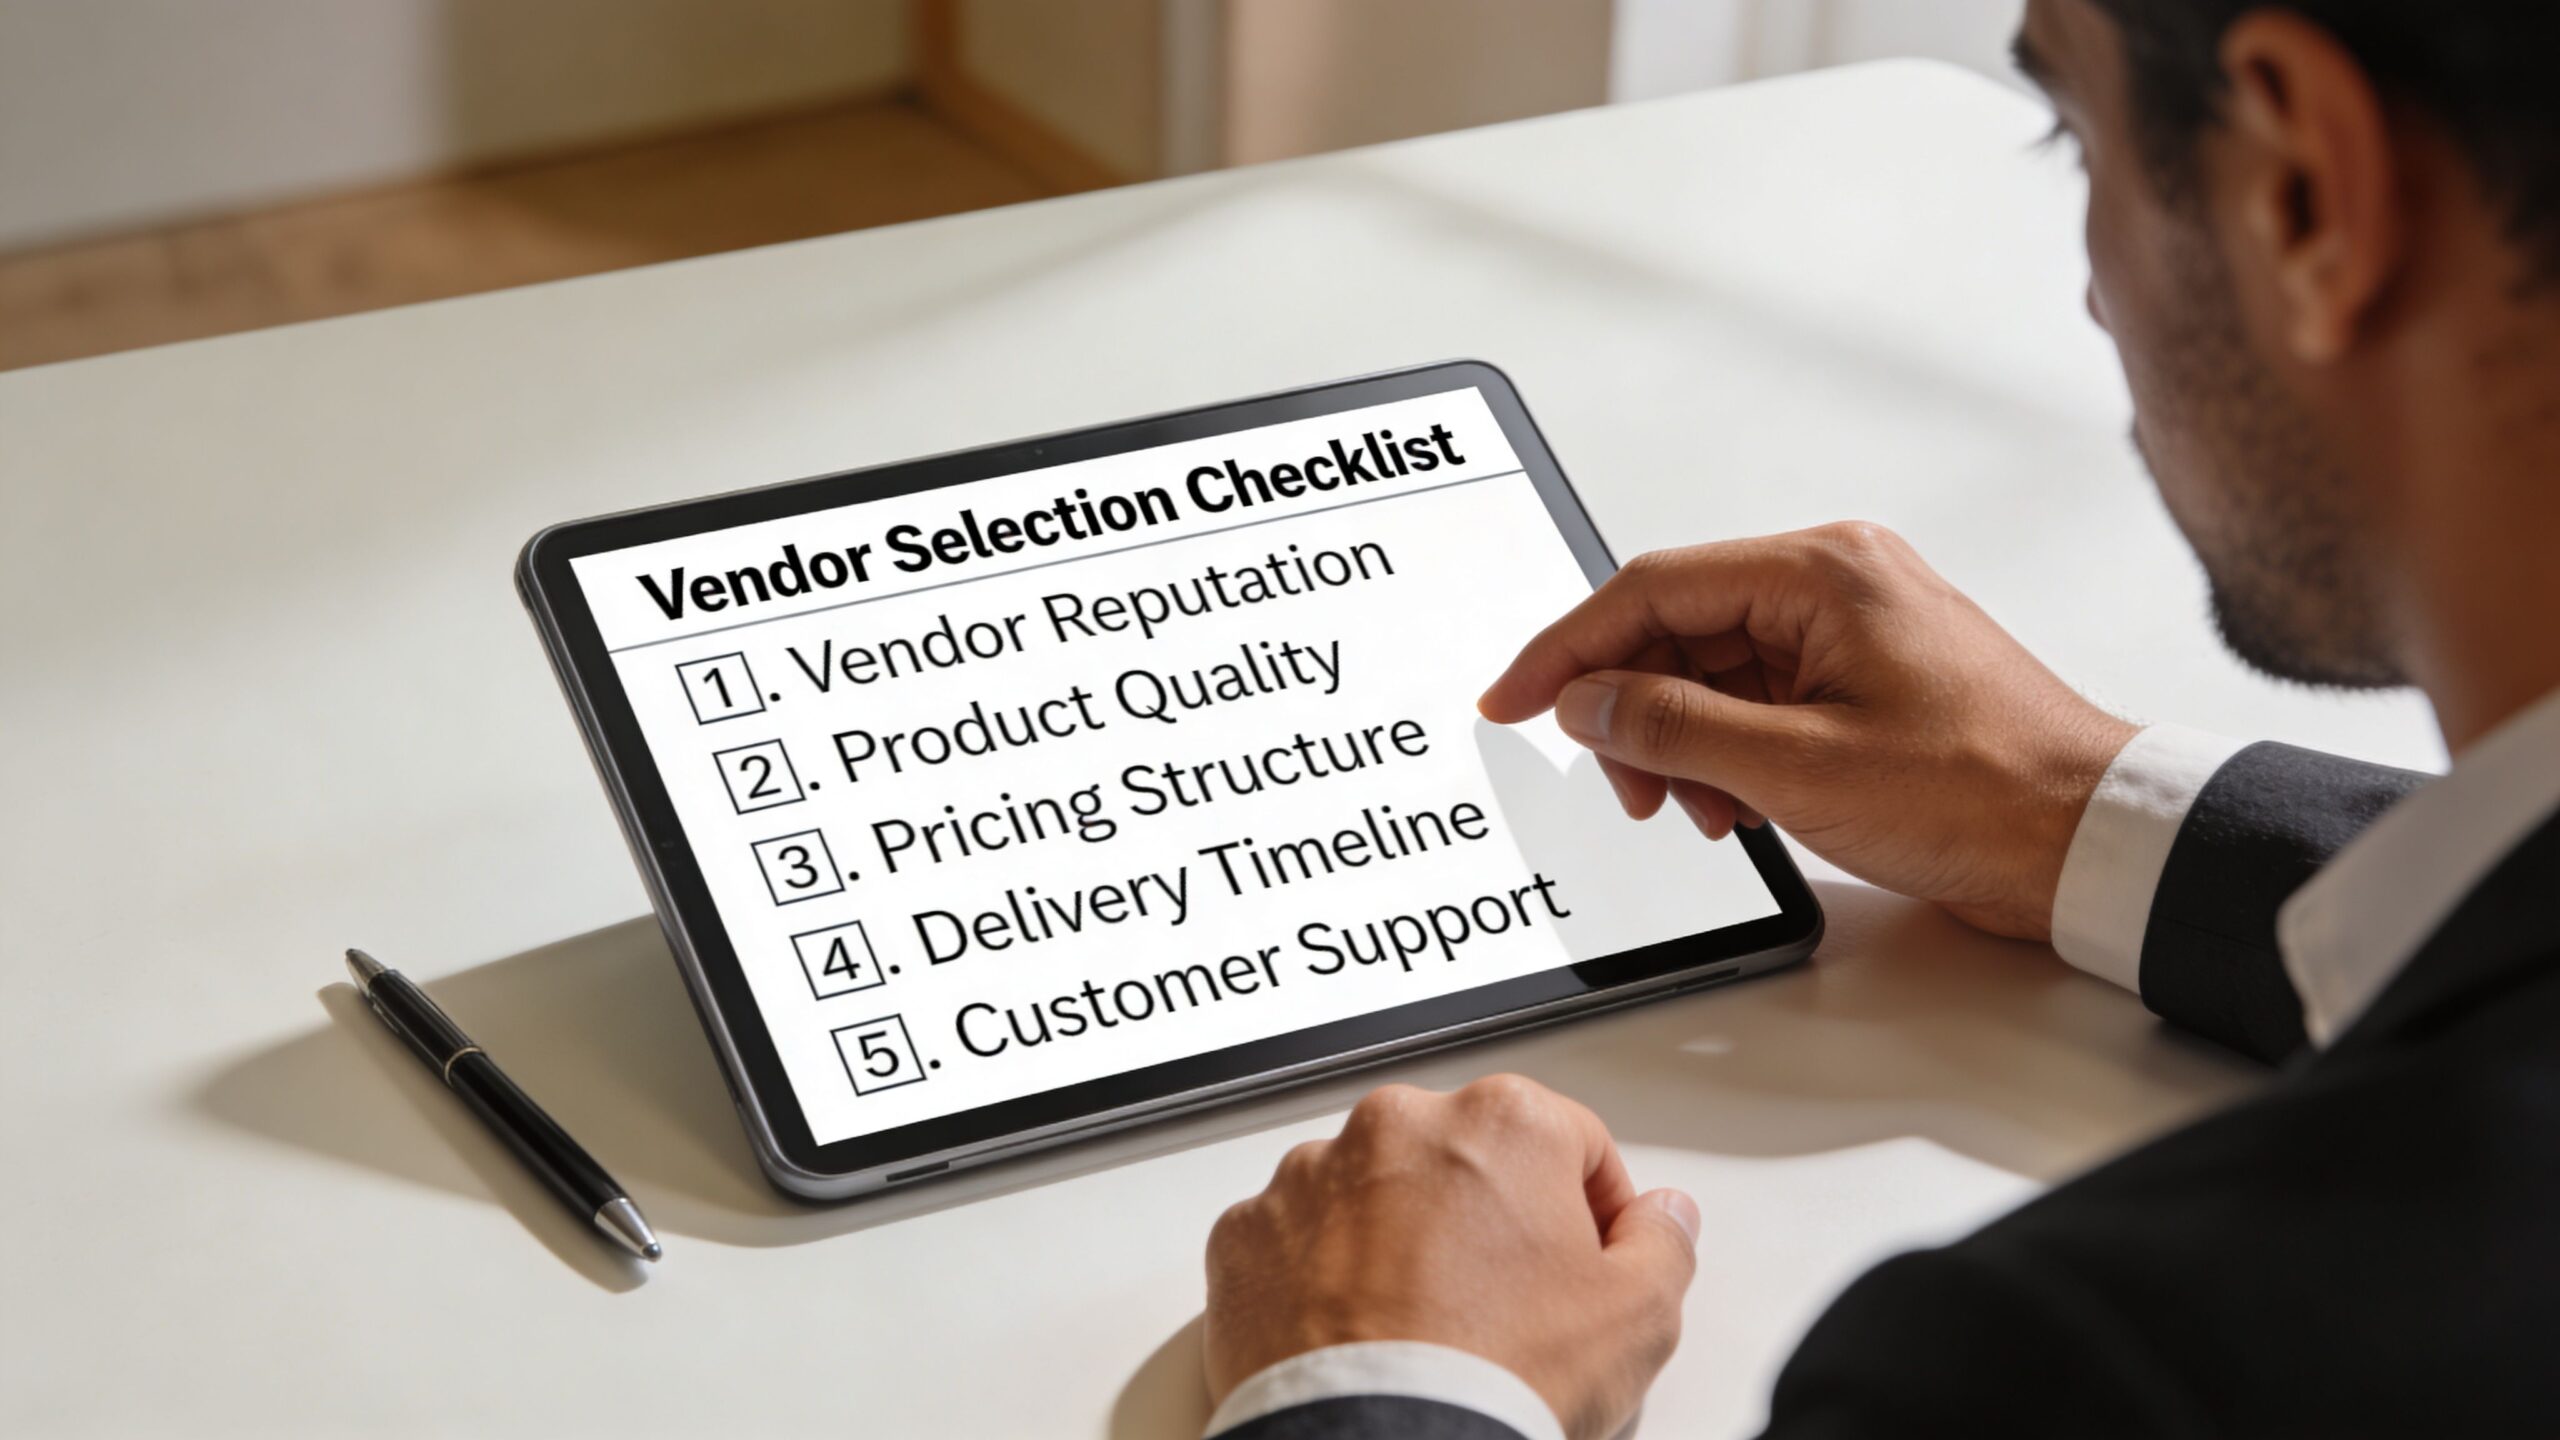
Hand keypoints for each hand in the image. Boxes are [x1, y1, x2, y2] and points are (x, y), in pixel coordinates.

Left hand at [1203, 1075, 1698, 1439]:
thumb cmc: (1495, 1378)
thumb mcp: (1637, 1316)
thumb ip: (1663, 1242)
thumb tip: (1662, 1217)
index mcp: (1502, 1121)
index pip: (1572, 1144)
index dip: (1592, 1213)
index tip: (1588, 1264)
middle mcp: (1398, 1126)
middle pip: (1467, 1162)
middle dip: (1490, 1222)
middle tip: (1507, 1310)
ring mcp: (1311, 1177)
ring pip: (1375, 1196)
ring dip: (1400, 1242)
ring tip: (1426, 1331)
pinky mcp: (1246, 1236)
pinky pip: (1298, 1244)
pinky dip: (1323, 1280)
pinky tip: (1361, 1338)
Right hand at [1480, 523, 2137, 939]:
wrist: (2092, 842)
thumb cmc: (1985, 794)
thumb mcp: (1800, 770)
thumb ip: (1675, 729)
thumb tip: (1588, 703)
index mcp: (1822, 571)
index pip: (1651, 589)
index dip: (1566, 650)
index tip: (1511, 700)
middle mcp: (1834, 584)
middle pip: (1677, 628)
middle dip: (1631, 711)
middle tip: (1621, 783)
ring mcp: (1850, 633)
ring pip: (1712, 671)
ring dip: (1680, 743)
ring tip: (1691, 809)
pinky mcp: (1863, 685)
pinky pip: (1758, 701)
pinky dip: (1726, 754)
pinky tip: (1734, 808)